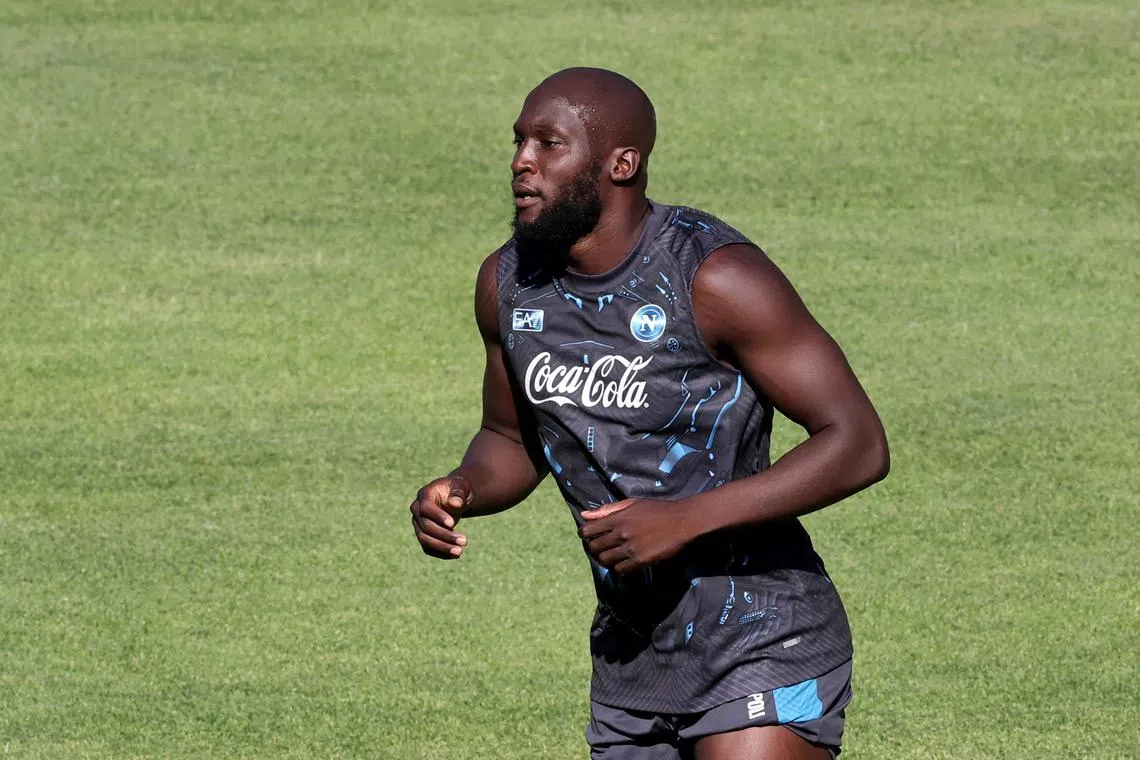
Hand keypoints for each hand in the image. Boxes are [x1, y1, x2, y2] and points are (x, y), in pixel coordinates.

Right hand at [410, 475, 472, 558]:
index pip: (426, 508)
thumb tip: (455, 503)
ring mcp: (418, 524)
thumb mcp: (462, 487)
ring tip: (460, 551)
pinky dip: (441, 553)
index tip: (452, 524)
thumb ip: (459, 493)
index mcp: (425, 494)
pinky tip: (455, 555)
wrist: (455, 498)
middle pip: (426, 526)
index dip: (437, 516)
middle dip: (444, 535)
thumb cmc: (459, 489)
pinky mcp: (423, 535)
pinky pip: (428, 548)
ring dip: (442, 547)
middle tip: (464, 541)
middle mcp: (417, 510)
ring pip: (425, 539)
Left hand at [579, 498, 693, 573]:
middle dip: (595, 547)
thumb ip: (607, 509)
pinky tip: (624, 561)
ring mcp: (630, 548)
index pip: (588, 530)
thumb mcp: (632, 503)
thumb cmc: (657, 509)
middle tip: (602, 546)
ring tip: (613, 554)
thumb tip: (584, 514)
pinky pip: (620, 570)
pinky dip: (619, 567)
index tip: (589, 536)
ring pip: (605, 559)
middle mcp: (621, 534)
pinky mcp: (640, 561)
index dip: (585, 534)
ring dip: (606, 558)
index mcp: (617, 518)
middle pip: (594, 547)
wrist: (681, 521)